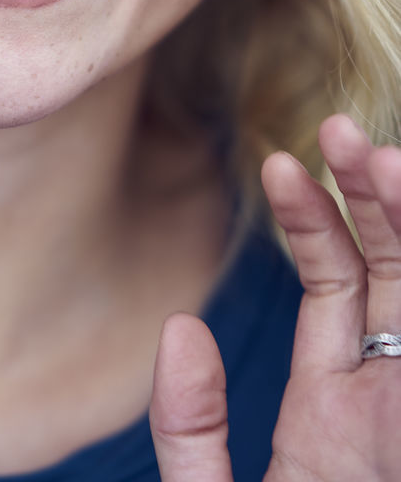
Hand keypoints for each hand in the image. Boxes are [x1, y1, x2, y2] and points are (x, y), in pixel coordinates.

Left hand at [149, 114, 400, 479]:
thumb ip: (191, 431)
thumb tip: (180, 328)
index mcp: (333, 413)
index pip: (335, 285)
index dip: (312, 219)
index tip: (276, 163)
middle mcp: (386, 401)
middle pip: (389, 271)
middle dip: (369, 196)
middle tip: (339, 128)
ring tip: (385, 157)